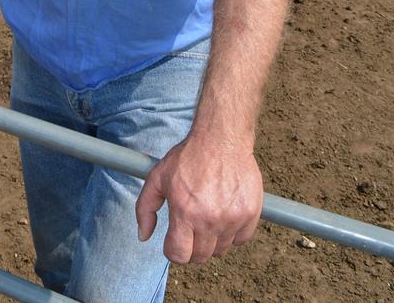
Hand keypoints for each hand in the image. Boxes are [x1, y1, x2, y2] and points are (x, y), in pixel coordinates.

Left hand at [135, 134, 262, 262]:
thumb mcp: (157, 177)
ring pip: (221, 250)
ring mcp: (232, 218)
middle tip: (191, 226)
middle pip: (200, 256)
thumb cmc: (189, 156)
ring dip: (213, 239)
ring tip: (208, 215)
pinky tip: (225, 214)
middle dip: (192, 246)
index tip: (175, 240)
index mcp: (184, 212)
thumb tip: (143, 235)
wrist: (222, 138)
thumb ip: (145, 208)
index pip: (179, 255)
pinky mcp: (250, 213)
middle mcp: (209, 219)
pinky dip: (233, 233)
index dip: (173, 250)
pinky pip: (241, 239)